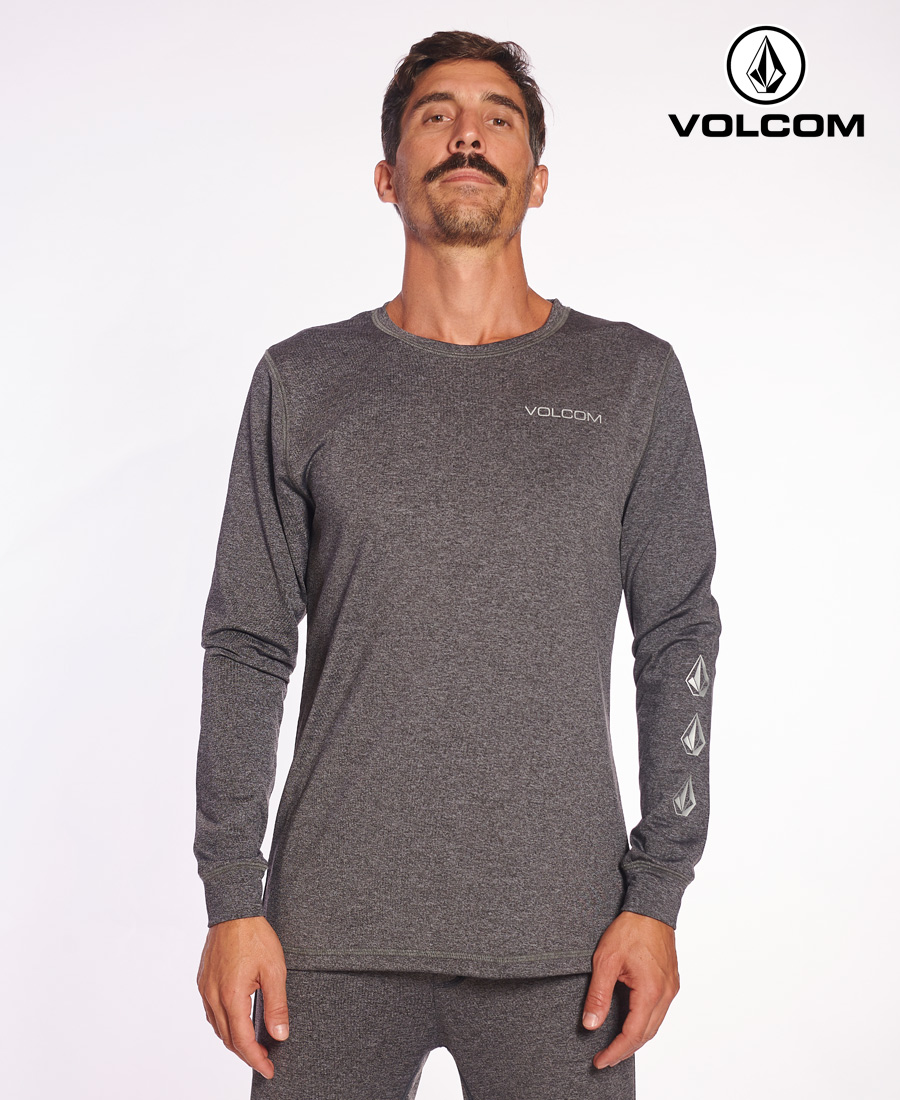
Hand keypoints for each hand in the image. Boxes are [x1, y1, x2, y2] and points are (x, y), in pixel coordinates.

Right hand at [197, 915, 289, 1079]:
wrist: (233, 911)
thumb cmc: (254, 936)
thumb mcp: (274, 970)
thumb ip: (277, 1005)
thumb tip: (279, 1034)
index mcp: (231, 995)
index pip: (242, 1040)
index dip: (256, 1059)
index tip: (268, 1069)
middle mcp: (213, 996)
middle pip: (227, 1038)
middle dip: (246, 1054)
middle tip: (264, 1061)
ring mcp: (205, 989)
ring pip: (217, 1027)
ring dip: (234, 1040)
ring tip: (253, 1045)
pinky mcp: (203, 981)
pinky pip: (211, 1012)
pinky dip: (224, 1024)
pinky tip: (236, 1022)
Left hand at [581, 911, 678, 1068]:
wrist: (651, 907)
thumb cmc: (629, 929)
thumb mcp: (605, 961)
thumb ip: (598, 995)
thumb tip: (591, 1024)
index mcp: (650, 991)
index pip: (633, 1034)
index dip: (616, 1051)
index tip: (600, 1061)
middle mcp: (665, 994)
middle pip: (646, 1034)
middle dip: (625, 1050)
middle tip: (605, 1058)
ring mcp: (671, 988)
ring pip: (655, 1025)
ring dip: (636, 1038)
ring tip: (615, 1045)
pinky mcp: (670, 982)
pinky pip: (659, 1011)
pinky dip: (644, 1022)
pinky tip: (631, 1022)